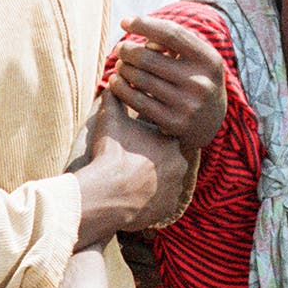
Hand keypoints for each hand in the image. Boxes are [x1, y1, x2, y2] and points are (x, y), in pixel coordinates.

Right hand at [75, 91, 193, 245]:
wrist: (107, 192)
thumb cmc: (111, 154)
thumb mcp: (111, 120)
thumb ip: (114, 98)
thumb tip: (113, 79)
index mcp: (170, 140)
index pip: (165, 137)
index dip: (150, 141)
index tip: (136, 144)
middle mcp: (180, 164)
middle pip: (169, 161)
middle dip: (154, 162)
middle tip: (134, 164)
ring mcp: (176, 188)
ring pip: (167, 182)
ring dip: (154, 182)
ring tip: (133, 182)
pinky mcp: (169, 208)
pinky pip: (163, 203)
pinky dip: (152, 201)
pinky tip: (137, 197)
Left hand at [108, 15, 225, 151]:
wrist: (210, 122)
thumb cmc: (195, 79)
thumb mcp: (196, 58)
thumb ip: (174, 41)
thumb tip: (141, 29)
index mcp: (209, 59)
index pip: (171, 34)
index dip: (144, 24)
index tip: (125, 21)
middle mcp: (201, 82)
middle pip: (148, 57)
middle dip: (127, 50)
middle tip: (120, 49)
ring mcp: (188, 104)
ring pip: (139, 79)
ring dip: (122, 68)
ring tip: (120, 65)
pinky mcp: (174, 123)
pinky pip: (137, 101)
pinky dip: (121, 89)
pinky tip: (116, 82)